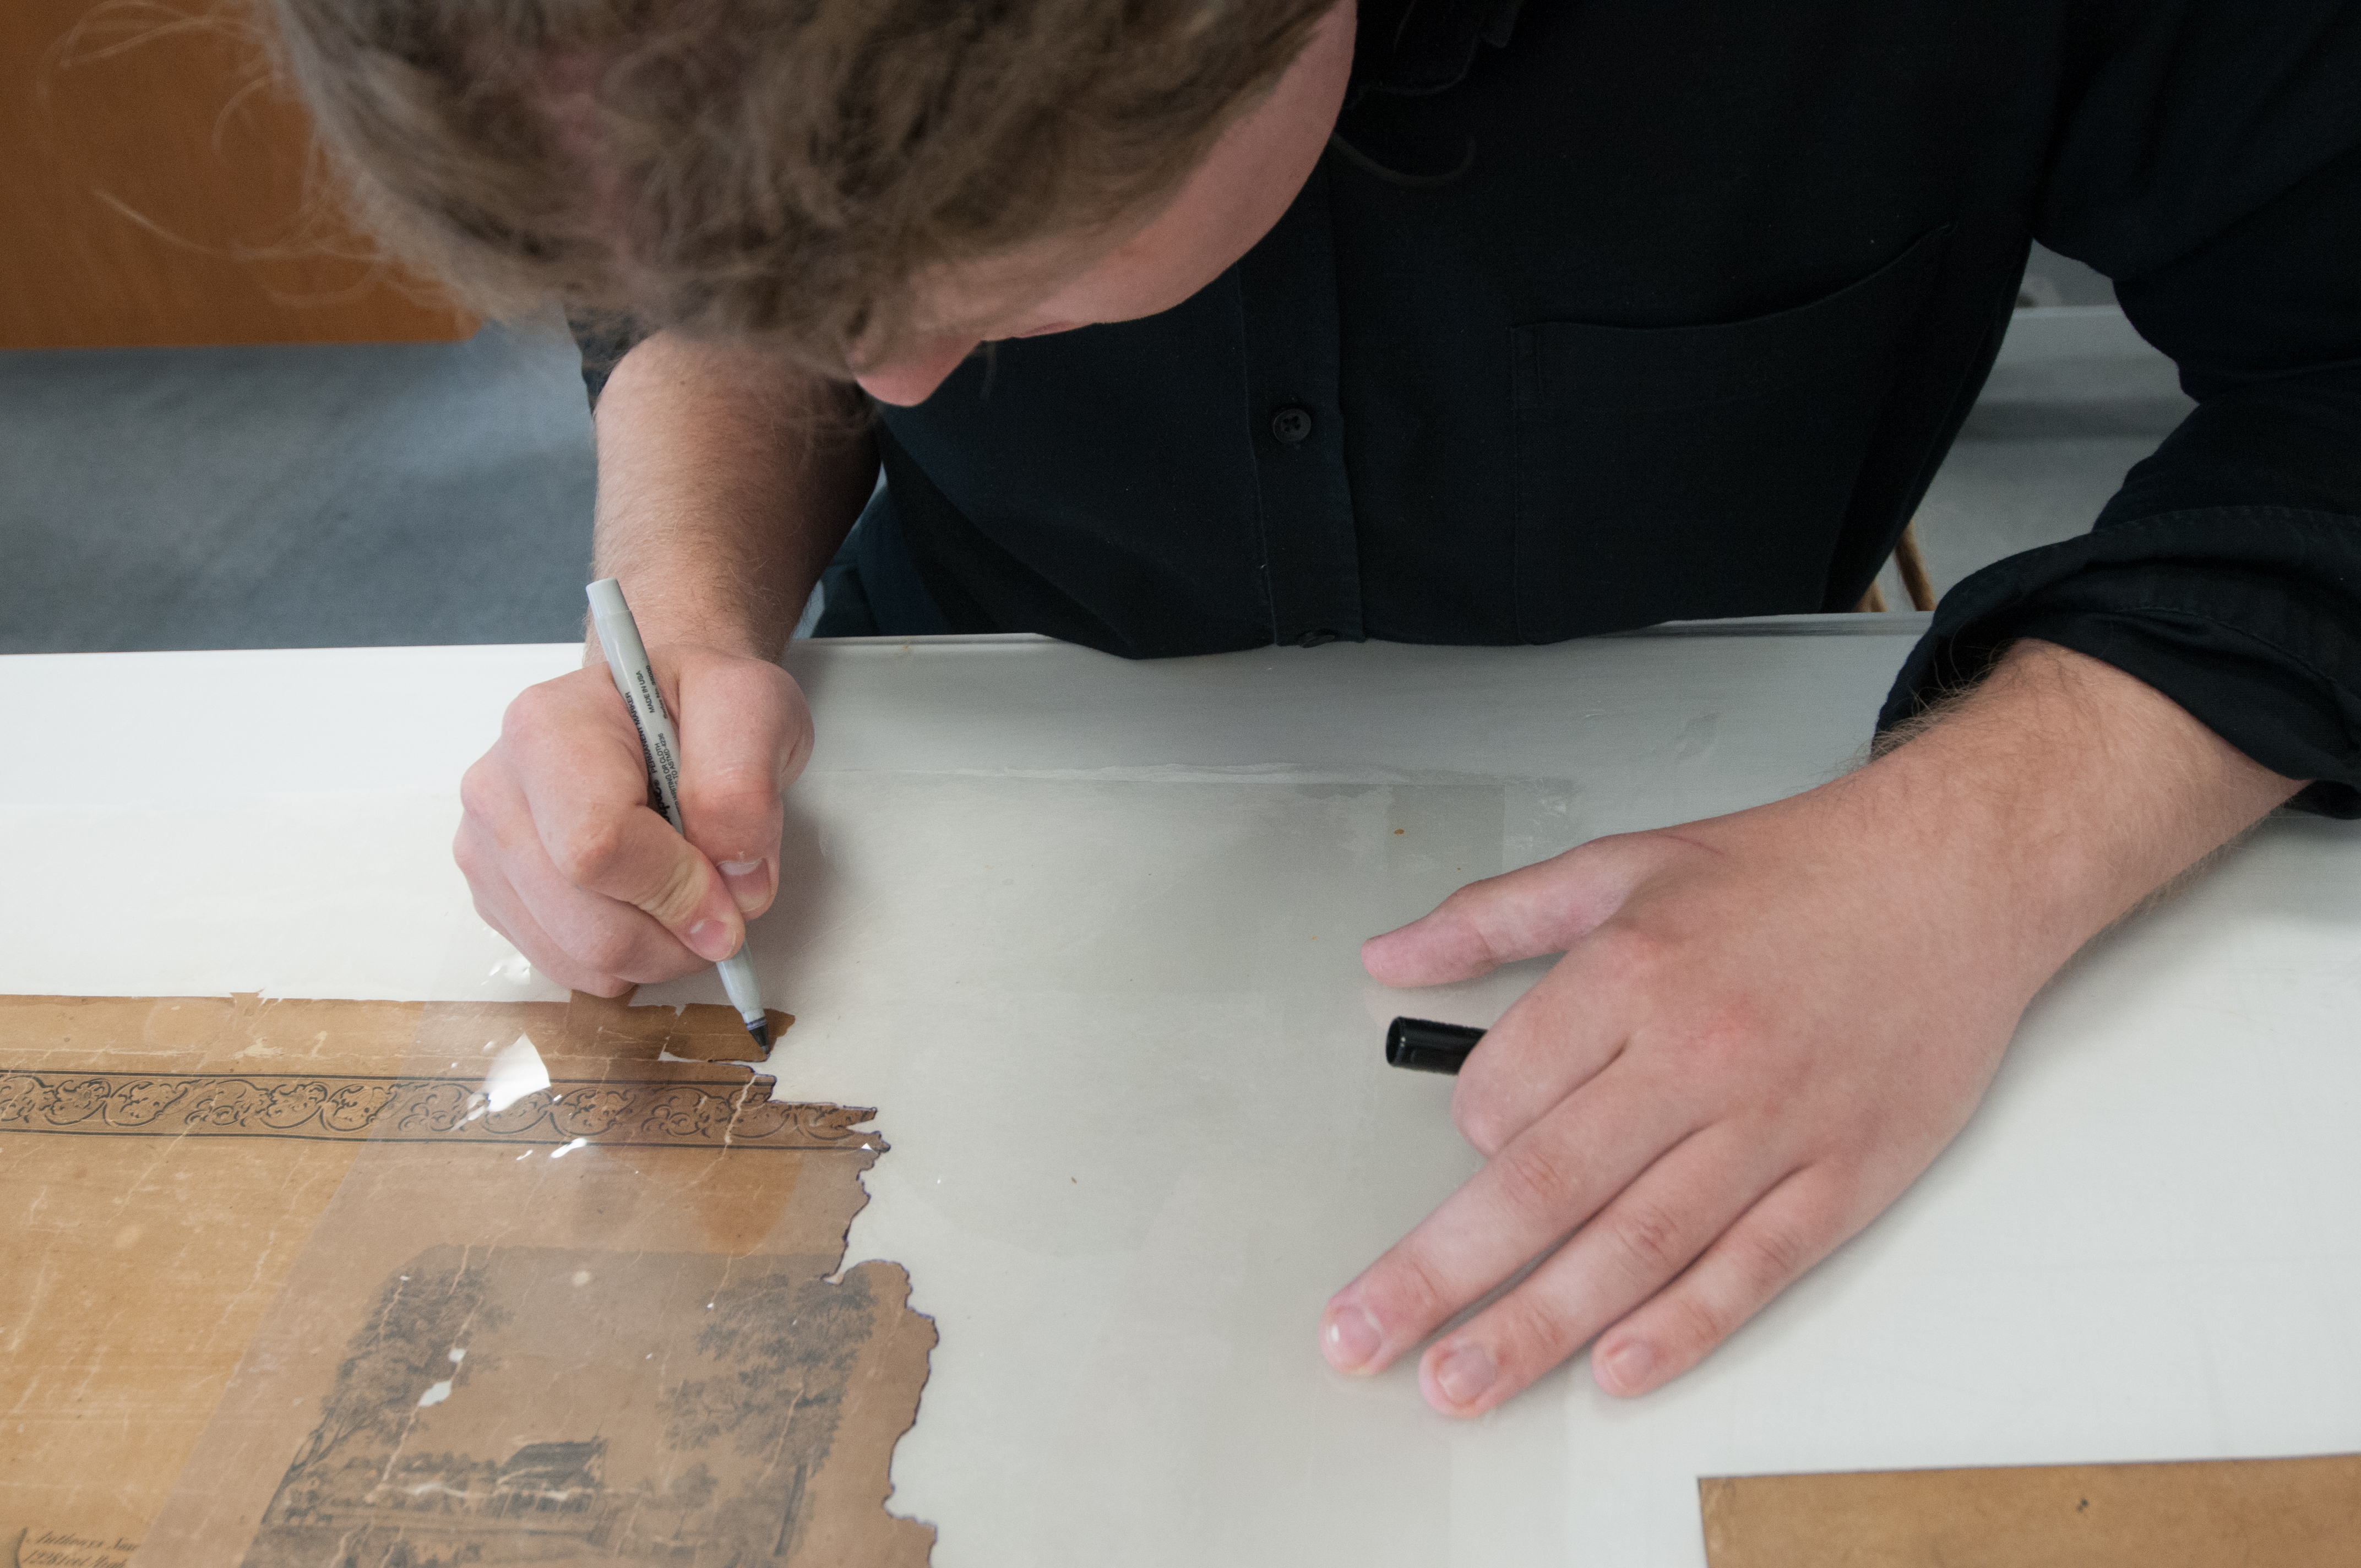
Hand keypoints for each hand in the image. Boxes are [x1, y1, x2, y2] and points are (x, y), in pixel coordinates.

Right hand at [455, 644, 812, 994]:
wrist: (657, 704)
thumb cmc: (696, 701)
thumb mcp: (751, 706)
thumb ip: (744, 788)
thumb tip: (734, 884)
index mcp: (549, 728)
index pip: (597, 847)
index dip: (678, 889)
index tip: (735, 890)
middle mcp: (499, 789)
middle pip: (586, 922)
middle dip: (676, 933)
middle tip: (725, 899)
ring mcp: (489, 848)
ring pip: (578, 957)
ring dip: (658, 950)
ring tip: (688, 891)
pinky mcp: (497, 896)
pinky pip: (568, 967)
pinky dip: (628, 958)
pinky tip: (649, 901)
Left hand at [1321, 642, 2299, 1413]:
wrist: (1954, 876)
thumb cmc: (1789, 874)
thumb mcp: (1621, 865)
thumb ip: (1491, 917)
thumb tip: (1388, 954)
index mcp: (1631, 973)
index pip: (1502, 1089)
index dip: (1467, 1126)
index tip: (1472, 1137)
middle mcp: (1696, 1056)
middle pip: (1544, 1186)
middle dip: (1441, 1273)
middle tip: (1367, 1337)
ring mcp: (1774, 1126)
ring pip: (1637, 1246)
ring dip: (1538, 1326)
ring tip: (1462, 1380)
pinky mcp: (1845, 1176)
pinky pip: (1751, 1269)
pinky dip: (1683, 1326)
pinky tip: (1616, 1369)